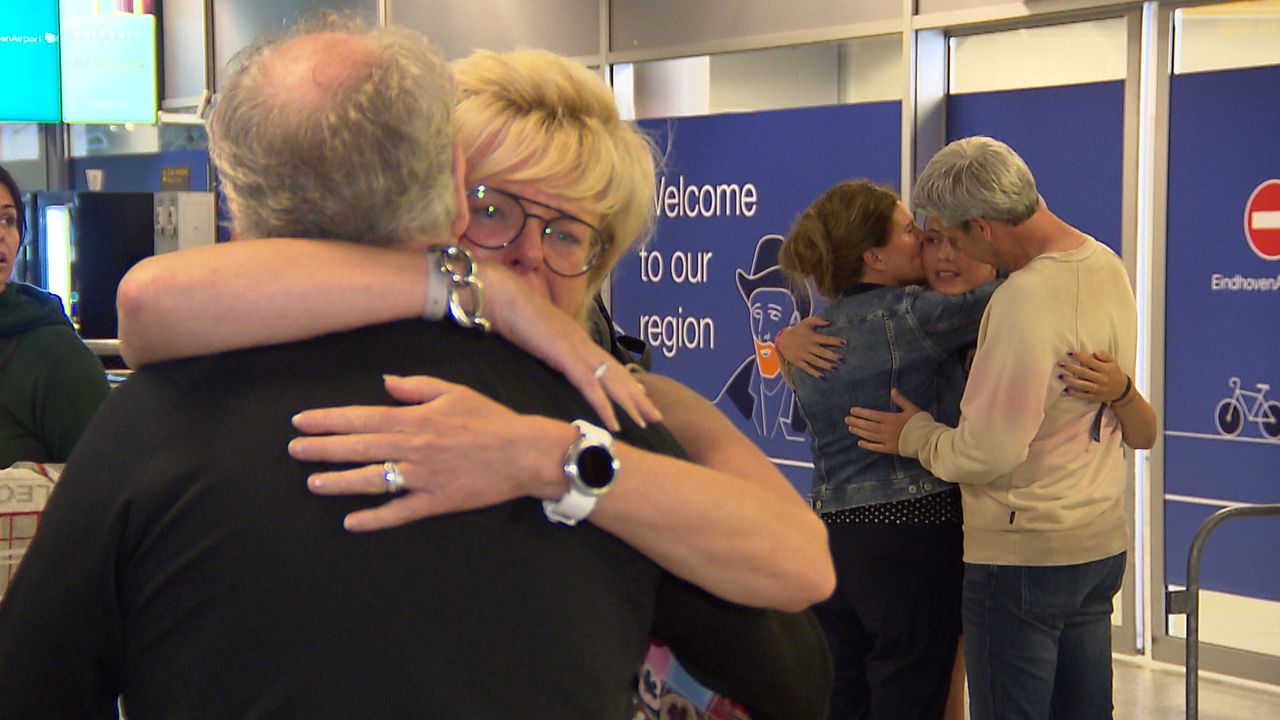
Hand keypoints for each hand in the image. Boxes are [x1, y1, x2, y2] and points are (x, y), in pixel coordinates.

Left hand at [289, 375, 567, 531]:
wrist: (524, 453)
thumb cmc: (491, 420)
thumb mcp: (454, 392)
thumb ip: (417, 388)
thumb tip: (385, 383)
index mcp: (416, 420)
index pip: (362, 418)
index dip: (329, 420)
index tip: (301, 421)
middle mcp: (414, 448)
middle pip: (359, 447)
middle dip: (323, 449)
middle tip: (294, 450)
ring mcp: (423, 477)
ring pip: (372, 480)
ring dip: (339, 482)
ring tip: (313, 483)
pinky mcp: (436, 501)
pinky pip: (399, 512)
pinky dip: (375, 518)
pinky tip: (351, 522)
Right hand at [476, 262, 660, 430]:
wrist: (498, 295)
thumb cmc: (508, 312)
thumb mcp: (531, 335)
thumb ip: (542, 346)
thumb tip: (543, 353)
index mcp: (574, 338)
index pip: (606, 362)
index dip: (624, 379)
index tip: (639, 394)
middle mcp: (581, 342)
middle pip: (616, 373)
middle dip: (637, 396)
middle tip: (655, 414)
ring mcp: (575, 348)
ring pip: (611, 380)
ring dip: (630, 403)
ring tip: (646, 421)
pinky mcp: (564, 355)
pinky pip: (589, 385)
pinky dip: (604, 405)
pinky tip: (615, 422)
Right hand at [776, 316, 844, 378]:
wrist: (782, 339)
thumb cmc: (797, 330)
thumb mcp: (806, 322)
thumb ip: (818, 321)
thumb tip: (830, 322)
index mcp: (812, 337)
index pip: (826, 339)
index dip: (835, 341)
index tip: (844, 343)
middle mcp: (808, 346)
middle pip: (822, 352)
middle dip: (832, 356)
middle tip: (842, 359)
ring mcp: (803, 355)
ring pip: (816, 361)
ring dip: (825, 365)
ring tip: (835, 368)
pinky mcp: (798, 362)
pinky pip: (807, 368)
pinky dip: (814, 373)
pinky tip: (822, 377)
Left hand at [844, 388, 920, 454]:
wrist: (927, 440)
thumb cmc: (921, 423)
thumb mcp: (912, 408)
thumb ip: (901, 400)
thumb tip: (893, 390)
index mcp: (890, 419)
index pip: (872, 415)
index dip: (861, 412)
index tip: (852, 411)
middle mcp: (886, 430)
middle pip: (867, 425)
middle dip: (856, 422)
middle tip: (846, 419)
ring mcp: (887, 440)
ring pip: (869, 436)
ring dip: (859, 432)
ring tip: (850, 428)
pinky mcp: (890, 449)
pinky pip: (876, 447)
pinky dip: (867, 445)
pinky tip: (860, 443)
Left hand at [1059, 350, 1126, 402]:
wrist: (1122, 390)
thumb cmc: (1114, 373)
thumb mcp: (1113, 362)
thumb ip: (1105, 356)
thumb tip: (1094, 353)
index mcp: (1106, 369)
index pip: (1090, 362)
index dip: (1079, 356)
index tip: (1069, 352)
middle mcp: (1102, 379)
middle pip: (1084, 373)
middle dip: (1071, 367)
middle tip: (1060, 363)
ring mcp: (1098, 390)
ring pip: (1082, 385)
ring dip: (1070, 381)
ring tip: (1060, 376)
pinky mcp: (1095, 397)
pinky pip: (1083, 396)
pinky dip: (1074, 393)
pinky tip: (1065, 390)